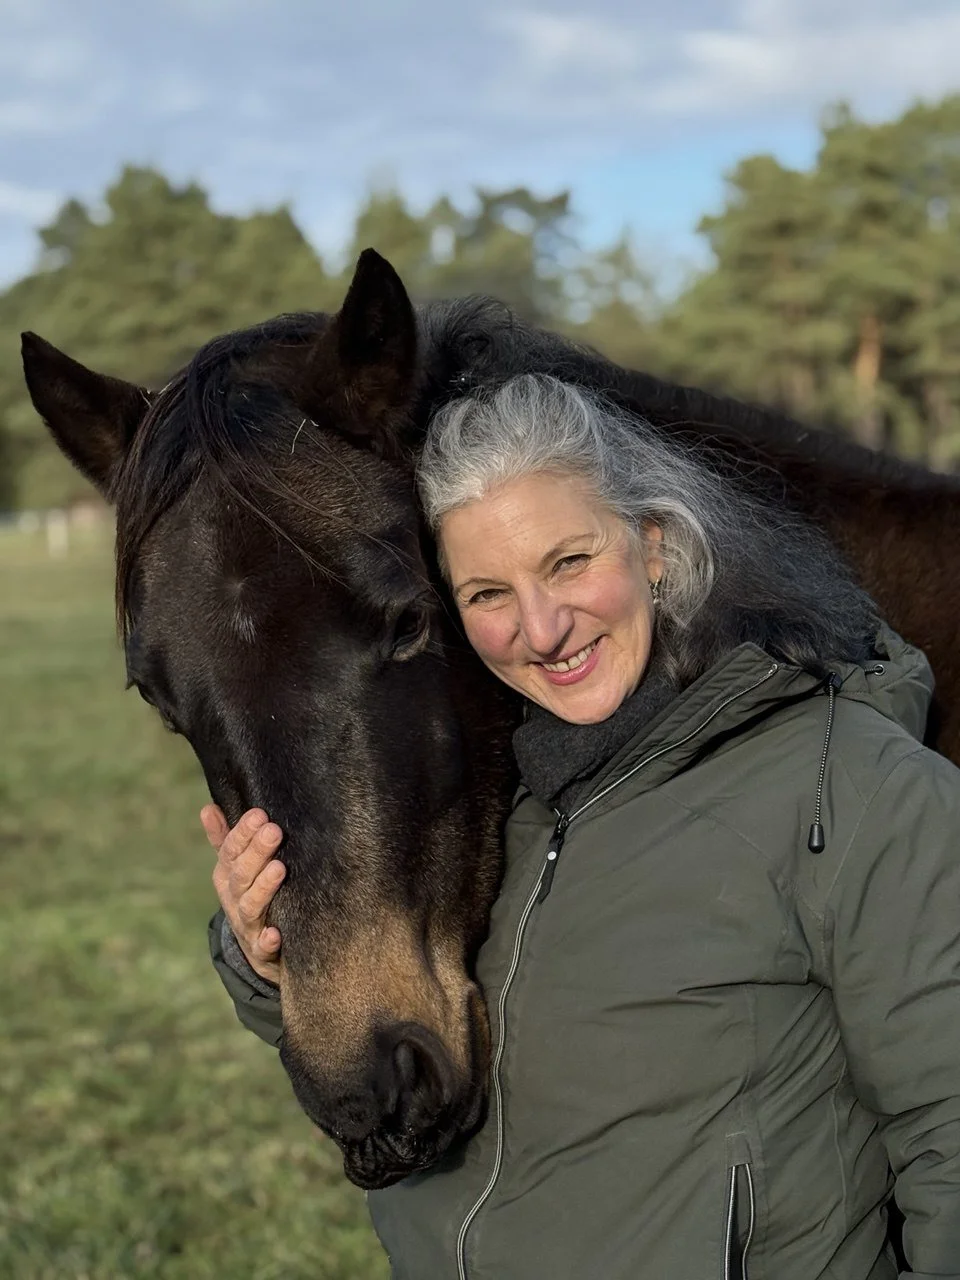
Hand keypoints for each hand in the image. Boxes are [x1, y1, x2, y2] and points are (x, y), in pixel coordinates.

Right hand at [202, 805, 284, 985]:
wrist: (256, 951)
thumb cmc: (249, 896)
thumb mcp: (234, 869)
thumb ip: (225, 839)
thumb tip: (208, 807)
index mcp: (227, 876)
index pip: (231, 851)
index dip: (243, 833)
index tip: (259, 814)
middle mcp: (234, 899)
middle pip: (241, 875)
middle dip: (256, 853)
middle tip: (274, 831)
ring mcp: (247, 925)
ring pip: (251, 906)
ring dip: (263, 888)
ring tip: (279, 869)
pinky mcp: (261, 951)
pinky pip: (262, 948)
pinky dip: (266, 941)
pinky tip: (275, 934)